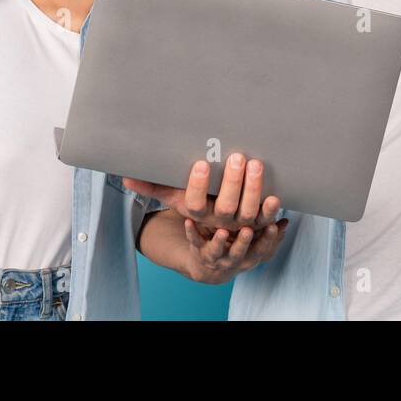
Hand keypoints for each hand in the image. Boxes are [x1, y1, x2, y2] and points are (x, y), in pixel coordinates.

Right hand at [124, 153, 283, 238]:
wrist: (221, 244)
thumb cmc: (199, 207)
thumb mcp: (177, 198)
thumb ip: (154, 186)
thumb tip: (125, 179)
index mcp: (199, 214)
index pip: (195, 203)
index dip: (197, 185)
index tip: (201, 164)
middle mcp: (219, 222)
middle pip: (225, 207)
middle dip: (232, 182)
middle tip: (237, 157)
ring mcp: (240, 226)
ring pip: (247, 214)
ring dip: (253, 191)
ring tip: (256, 166)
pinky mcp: (259, 226)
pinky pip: (266, 223)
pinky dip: (271, 211)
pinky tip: (276, 197)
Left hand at [182, 215, 289, 283]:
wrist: (210, 269)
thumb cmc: (238, 250)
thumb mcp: (256, 246)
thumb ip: (270, 235)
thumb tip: (285, 222)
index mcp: (249, 257)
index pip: (261, 249)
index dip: (268, 240)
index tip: (273, 225)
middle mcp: (232, 260)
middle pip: (239, 252)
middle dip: (243, 242)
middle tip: (248, 229)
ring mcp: (215, 256)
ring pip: (217, 251)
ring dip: (219, 241)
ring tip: (222, 232)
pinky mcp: (198, 249)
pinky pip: (194, 241)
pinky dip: (192, 232)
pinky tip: (190, 222)